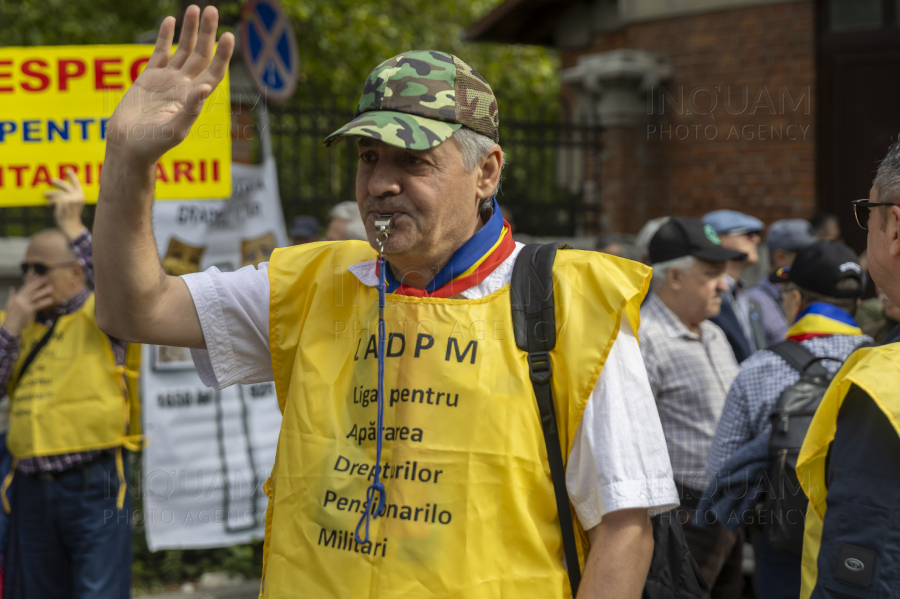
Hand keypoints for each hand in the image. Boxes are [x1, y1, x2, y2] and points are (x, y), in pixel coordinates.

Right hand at [2, 278, 54, 336]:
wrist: (11, 325)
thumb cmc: (12, 314)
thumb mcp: (10, 303)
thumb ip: (12, 295)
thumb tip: (12, 288)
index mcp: (17, 296)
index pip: (25, 287)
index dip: (33, 281)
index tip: (39, 277)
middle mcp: (20, 299)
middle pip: (31, 290)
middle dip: (39, 283)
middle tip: (47, 278)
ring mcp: (24, 304)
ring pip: (35, 296)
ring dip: (44, 292)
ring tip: (52, 288)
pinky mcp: (29, 310)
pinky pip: (38, 305)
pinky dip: (45, 302)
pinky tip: (51, 300)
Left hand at [45, 171, 85, 239]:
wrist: (71, 226)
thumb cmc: (70, 216)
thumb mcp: (73, 205)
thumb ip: (70, 196)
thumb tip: (57, 190)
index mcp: (81, 196)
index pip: (77, 184)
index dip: (72, 176)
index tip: (68, 170)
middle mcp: (77, 196)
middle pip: (65, 185)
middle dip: (57, 182)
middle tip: (51, 180)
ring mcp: (71, 199)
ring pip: (58, 192)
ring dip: (50, 194)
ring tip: (45, 195)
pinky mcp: (64, 202)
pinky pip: (55, 198)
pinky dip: (51, 201)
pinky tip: (49, 205)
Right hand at [105, 5, 233, 164]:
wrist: (127, 146)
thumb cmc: (153, 144)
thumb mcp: (175, 129)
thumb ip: (191, 109)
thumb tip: (204, 88)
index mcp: (194, 99)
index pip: (214, 72)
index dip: (222, 55)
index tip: (229, 35)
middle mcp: (183, 87)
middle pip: (201, 55)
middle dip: (207, 33)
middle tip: (213, 10)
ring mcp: (167, 81)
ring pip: (182, 50)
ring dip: (189, 31)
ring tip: (195, 9)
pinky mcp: (148, 78)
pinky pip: (160, 52)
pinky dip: (165, 37)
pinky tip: (170, 21)